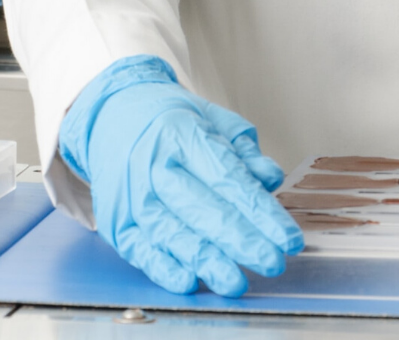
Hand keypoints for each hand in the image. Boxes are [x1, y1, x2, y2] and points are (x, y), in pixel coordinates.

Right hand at [60, 56, 300, 296]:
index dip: (261, 212)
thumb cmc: (169, 122)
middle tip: (272, 263)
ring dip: (207, 261)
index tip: (288, 239)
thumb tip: (271, 179)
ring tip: (237, 282)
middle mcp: (153, 164)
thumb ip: (244, 151)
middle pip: (202, 208)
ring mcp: (131, 194)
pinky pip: (139, 249)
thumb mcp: (211, 119)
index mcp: (181, 133)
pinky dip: (163, 268)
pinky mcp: (115, 220)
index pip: (228, 179)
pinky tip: (189, 281)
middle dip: (241, 241)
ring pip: (172, 233)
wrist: (110, 116)